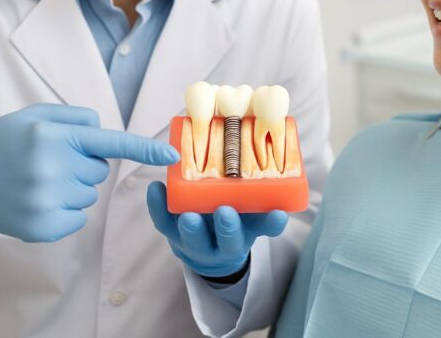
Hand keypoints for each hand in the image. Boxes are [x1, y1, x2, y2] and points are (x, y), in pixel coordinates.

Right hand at [0, 104, 178, 245]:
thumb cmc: (1, 143)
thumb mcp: (32, 116)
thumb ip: (73, 117)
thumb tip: (104, 129)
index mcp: (53, 136)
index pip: (110, 142)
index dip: (145, 149)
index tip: (173, 155)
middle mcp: (52, 167)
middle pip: (100, 170)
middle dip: (82, 165)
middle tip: (48, 162)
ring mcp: (47, 200)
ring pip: (89, 195)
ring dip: (72, 189)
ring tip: (37, 182)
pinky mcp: (44, 226)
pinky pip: (78, 218)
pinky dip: (63, 212)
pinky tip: (36, 202)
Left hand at [147, 181, 287, 278]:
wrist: (206, 251)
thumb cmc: (232, 227)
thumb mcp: (251, 223)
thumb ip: (266, 214)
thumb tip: (283, 200)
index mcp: (243, 239)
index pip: (261, 231)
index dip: (269, 224)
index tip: (277, 213)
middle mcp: (219, 245)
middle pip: (225, 242)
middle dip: (227, 228)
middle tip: (226, 211)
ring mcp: (193, 241)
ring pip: (192, 239)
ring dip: (191, 227)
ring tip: (189, 214)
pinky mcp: (170, 231)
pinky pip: (162, 222)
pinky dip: (157, 206)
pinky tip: (156, 188)